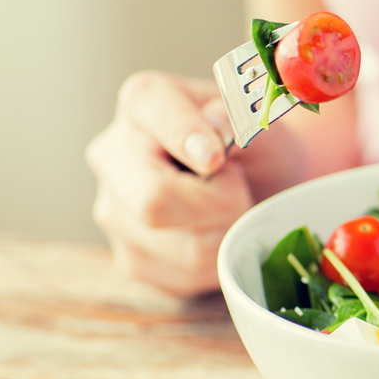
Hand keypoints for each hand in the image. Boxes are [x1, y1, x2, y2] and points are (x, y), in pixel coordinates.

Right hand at [86, 70, 304, 295]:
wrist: (264, 185)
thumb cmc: (259, 146)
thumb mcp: (261, 120)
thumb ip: (238, 116)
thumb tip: (215, 129)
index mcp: (143, 102)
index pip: (152, 114)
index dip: (186, 136)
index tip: (216, 157)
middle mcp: (113, 155)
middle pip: (154, 200)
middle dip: (219, 203)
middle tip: (241, 190)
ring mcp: (115, 212)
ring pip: (183, 247)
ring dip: (229, 232)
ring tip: (233, 208)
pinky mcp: (132, 259)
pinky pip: (187, 275)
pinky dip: (221, 260)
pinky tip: (221, 232)